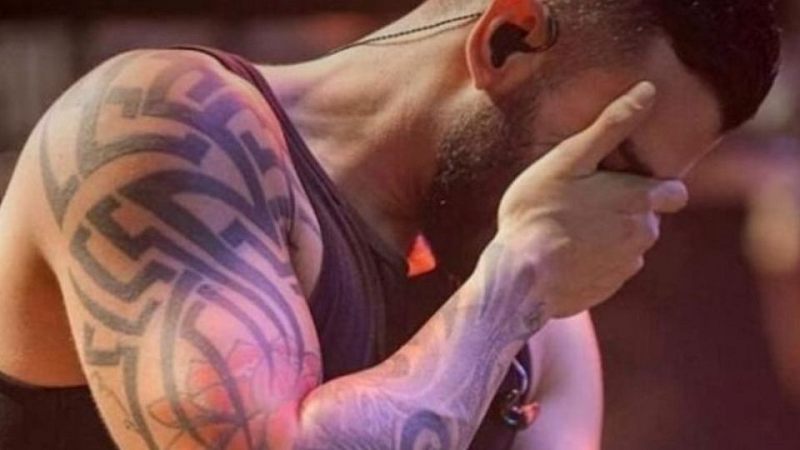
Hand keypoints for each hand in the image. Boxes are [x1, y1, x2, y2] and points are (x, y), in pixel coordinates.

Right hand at [488, 82, 687, 318]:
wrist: (520, 277)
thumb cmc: (539, 210)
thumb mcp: (569, 159)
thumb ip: (611, 126)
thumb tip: (648, 90)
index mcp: (641, 201)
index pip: (674, 192)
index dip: (650, 184)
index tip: (619, 182)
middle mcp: (643, 236)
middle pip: (647, 216)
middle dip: (623, 208)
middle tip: (579, 202)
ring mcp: (626, 267)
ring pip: (628, 243)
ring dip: (608, 235)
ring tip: (566, 228)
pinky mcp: (607, 289)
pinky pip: (609, 268)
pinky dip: (593, 260)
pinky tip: (563, 253)